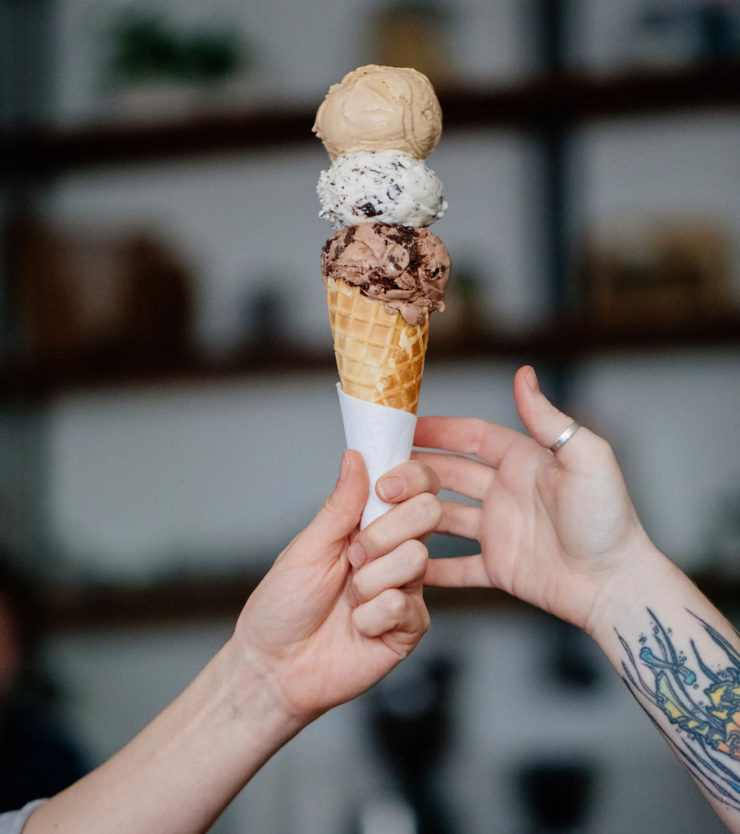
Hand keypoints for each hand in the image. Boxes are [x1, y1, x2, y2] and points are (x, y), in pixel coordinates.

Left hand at [232, 451, 440, 724]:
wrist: (275, 668)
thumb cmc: (283, 605)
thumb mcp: (307, 547)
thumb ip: (339, 505)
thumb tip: (355, 456)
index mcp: (371, 525)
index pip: (415, 486)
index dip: (410, 479)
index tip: (384, 489)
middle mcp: (394, 552)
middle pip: (428, 513)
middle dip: (384, 532)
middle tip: (352, 556)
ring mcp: (406, 589)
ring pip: (416, 558)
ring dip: (370, 580)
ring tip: (348, 599)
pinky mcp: (410, 627)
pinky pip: (406, 605)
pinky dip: (371, 616)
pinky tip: (357, 627)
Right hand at [407, 365, 652, 630]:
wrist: (617, 585)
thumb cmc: (609, 519)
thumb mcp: (585, 459)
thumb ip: (548, 420)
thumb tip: (523, 372)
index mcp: (523, 461)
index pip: (471, 437)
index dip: (438, 430)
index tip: (403, 427)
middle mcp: (506, 492)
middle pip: (449, 475)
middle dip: (416, 473)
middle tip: (383, 478)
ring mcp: (500, 530)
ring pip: (444, 518)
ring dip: (415, 516)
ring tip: (382, 515)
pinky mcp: (500, 567)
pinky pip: (458, 566)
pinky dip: (432, 566)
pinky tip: (402, 563)